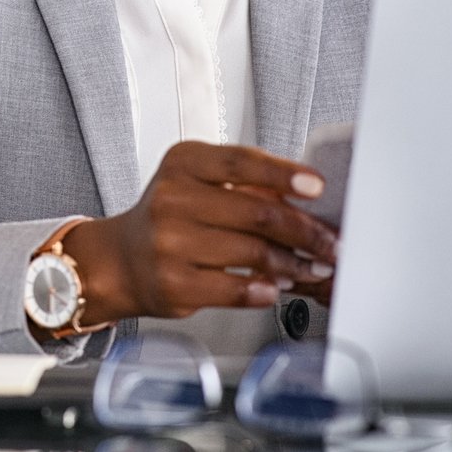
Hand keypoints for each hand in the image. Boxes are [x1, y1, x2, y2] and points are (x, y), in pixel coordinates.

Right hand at [63, 141, 339, 321]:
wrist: (122, 259)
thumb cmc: (170, 217)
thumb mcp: (195, 181)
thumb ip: (243, 184)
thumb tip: (305, 202)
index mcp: (182, 163)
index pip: (241, 162)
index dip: (284, 174)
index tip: (316, 186)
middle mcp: (173, 199)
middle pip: (258, 212)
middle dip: (306, 231)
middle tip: (329, 242)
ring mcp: (171, 243)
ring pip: (254, 253)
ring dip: (294, 264)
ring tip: (310, 267)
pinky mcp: (176, 284)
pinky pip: (238, 289)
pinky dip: (266, 289)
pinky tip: (276, 286)